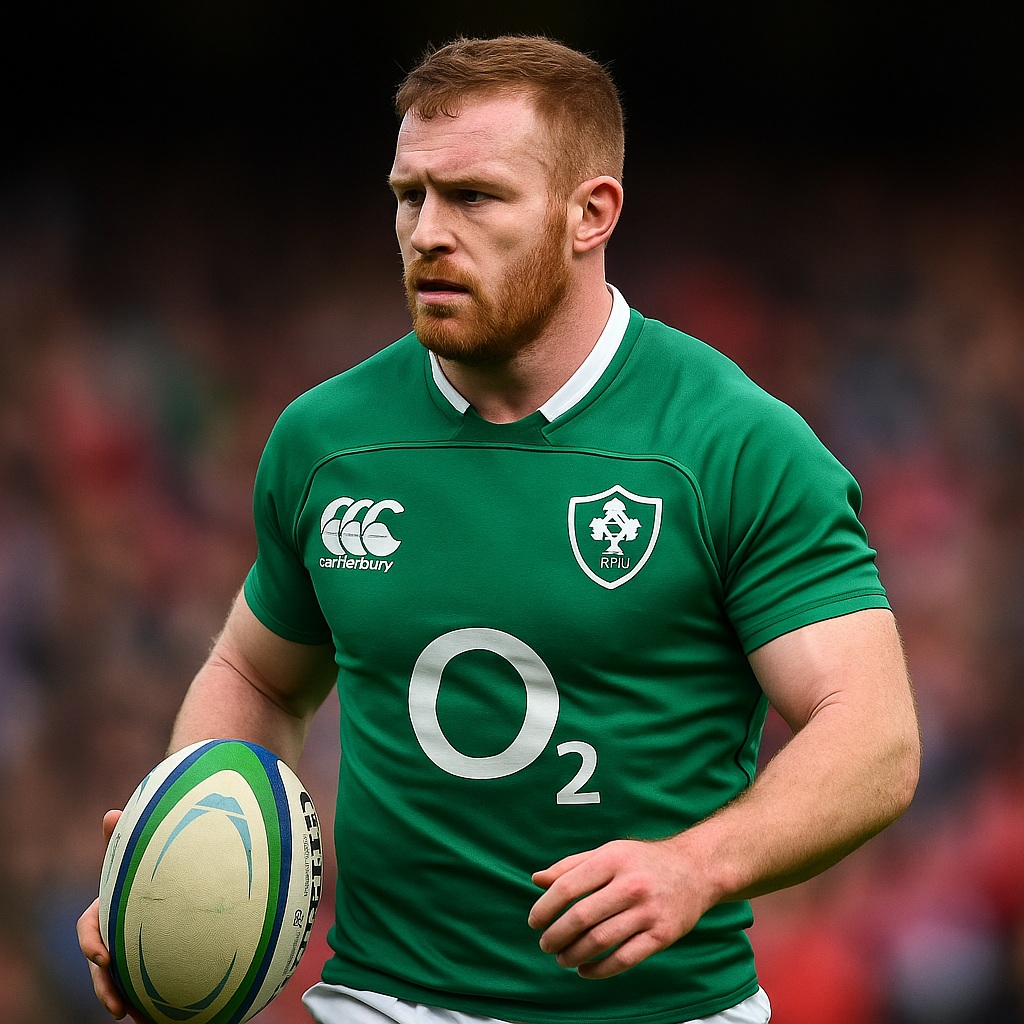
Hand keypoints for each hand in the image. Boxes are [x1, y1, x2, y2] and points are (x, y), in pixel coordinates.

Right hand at [77, 810, 149, 1022]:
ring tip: (135, 1017)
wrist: (191, 908)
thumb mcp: (145, 858)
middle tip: (119, 1004)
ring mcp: (133, 956)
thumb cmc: (158, 875)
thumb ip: (127, 842)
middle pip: (102, 967)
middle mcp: (119, 936)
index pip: (91, 928)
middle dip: (105, 986)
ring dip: (122, 1000)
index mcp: (113, 910)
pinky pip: (146, 991)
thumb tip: (110, 813)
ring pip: (120, 984)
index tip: (103, 955)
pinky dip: (151, 1005)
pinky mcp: (152, 970)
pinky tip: (163, 1015)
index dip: (91, 942)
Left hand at [528, 837, 712, 978]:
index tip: (534, 921)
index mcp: (613, 859)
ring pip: (600, 941)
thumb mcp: (608, 852)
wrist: (696, 869)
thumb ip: (571, 866)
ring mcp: (648, 911)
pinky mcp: (662, 935)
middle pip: (581, 917)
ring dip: (574, 954)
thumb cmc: (643, 861)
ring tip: (561, 958)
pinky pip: (624, 958)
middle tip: (544, 943)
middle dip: (556, 935)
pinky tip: (585, 970)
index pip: (568, 886)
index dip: (546, 907)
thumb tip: (536, 880)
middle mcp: (630, 884)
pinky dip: (599, 969)